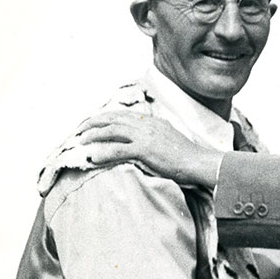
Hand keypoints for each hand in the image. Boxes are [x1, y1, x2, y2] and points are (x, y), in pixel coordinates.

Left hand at [74, 110, 223, 187]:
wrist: (200, 163)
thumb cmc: (188, 157)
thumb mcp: (170, 141)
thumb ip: (155, 137)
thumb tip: (144, 143)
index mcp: (152, 122)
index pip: (123, 115)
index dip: (105, 117)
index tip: (93, 123)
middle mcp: (147, 124)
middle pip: (113, 119)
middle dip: (93, 123)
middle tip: (79, 130)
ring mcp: (145, 136)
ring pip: (112, 131)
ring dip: (93, 136)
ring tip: (81, 141)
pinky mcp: (145, 149)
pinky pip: (117, 150)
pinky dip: (103, 153)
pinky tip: (92, 157)